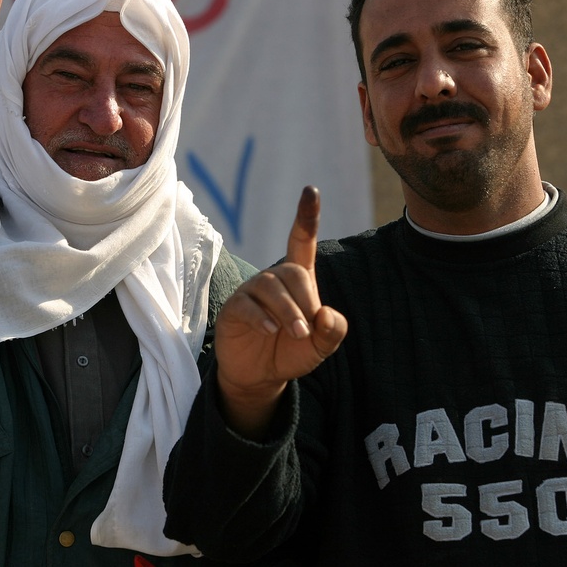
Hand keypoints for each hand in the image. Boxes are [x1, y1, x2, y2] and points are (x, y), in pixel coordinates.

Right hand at [214, 186, 346, 437]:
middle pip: (290, 271)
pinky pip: (246, 305)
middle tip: (306, 330)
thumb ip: (333, 331)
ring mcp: (251, 293)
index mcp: (298, 281)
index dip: (306, 217)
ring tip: (295, 334)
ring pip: (269, 287)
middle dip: (304, 300)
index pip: (302, 242)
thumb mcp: (321, 347)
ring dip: (286, 311)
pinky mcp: (233, 310)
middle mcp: (273, 280)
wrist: (260, 376)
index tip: (311, 190)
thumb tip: (326, 314)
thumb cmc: (291, 352)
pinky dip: (261, 317)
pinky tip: (270, 331)